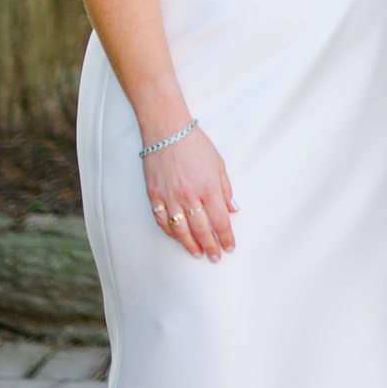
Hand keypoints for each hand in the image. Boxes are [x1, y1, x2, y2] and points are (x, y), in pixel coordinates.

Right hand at [142, 125, 237, 261]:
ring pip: (180, 230)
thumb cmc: (194, 144)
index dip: (226, 237)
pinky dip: (170, 232)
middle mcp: (189, 196)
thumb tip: (232, 209)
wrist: (166, 130)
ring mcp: (170, 197)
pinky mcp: (154, 196)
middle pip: (202, 230)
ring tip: (198, 254)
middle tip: (215, 257)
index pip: (220, 220)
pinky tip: (177, 238)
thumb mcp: (218, 163)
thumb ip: (225, 188)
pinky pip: (162, 221)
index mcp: (208, 188)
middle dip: (211, 246)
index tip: (229, 247)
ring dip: (190, 245)